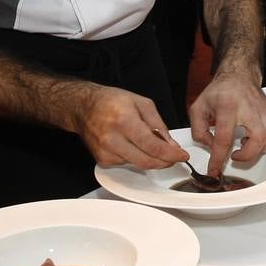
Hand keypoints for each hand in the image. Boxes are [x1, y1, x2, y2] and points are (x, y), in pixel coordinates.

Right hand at [68, 84, 186, 168]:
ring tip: (152, 144)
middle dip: (165, 161)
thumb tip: (171, 145)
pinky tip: (133, 145)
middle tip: (174, 157)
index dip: (170, 154)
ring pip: (138, 164)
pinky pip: (127, 163)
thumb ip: (158, 124)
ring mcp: (106, 151)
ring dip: (151, 158)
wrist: (83, 107)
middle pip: (146, 160)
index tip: (182, 156)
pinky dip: (136, 157)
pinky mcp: (102, 160)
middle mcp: (112, 139)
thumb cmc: (112, 101)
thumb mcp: (142, 103)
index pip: (152, 145)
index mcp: (124, 121)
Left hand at [188, 71, 265, 176]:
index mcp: (227, 105)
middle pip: (257, 139)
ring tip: (243, 145)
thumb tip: (209, 146)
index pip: (223, 139)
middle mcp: (249, 108)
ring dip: (256, 149)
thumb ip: (198, 130)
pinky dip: (263, 142)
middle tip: (234, 156)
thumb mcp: (198, 108)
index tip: (214, 171)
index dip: (218, 159)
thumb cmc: (220, 91)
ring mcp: (263, 110)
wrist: (239, 75)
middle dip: (246, 156)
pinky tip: (251, 139)